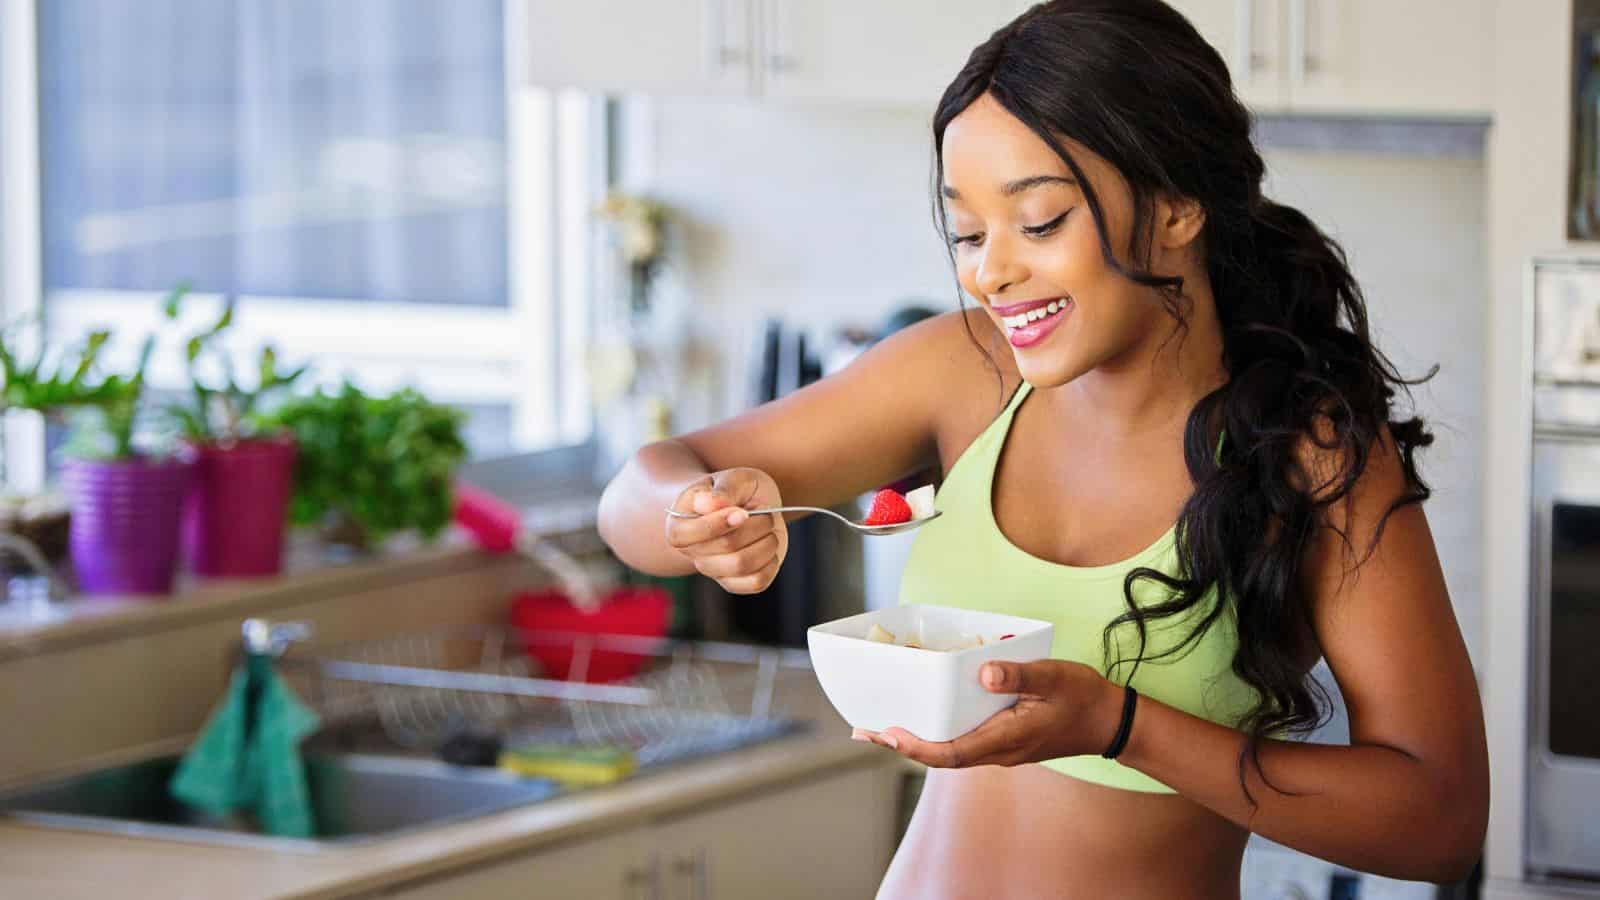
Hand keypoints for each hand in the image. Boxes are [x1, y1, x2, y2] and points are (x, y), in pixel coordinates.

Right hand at [665, 467, 788, 594]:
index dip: (723, 522)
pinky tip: (768, 546)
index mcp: (679, 527)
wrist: (747, 505)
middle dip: (755, 525)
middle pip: (728, 547)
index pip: (698, 532)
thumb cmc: (734, 491)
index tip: (743, 511)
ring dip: (766, 542)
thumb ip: (722, 490)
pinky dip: (770, 562)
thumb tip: (709, 505)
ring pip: (743, 565)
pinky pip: (756, 582)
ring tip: (768, 527)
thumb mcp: (732, 479)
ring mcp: (714, 571)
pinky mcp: (736, 583)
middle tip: (764, 511)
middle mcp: (693, 553)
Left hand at [853, 659, 1124, 767]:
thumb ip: (1019, 675)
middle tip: (865, 730)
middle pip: (940, 756)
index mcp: (1005, 740)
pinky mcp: (1004, 741)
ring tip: (883, 727)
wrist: (1109, 722)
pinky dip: (938, 734)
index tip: (889, 734)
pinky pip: (963, 743)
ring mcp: (1000, 749)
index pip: (950, 753)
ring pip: (950, 751)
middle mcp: (997, 751)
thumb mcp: (1054, 678)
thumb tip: (985, 673)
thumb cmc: (1082, 698)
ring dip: (916, 741)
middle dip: (902, 745)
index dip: (915, 747)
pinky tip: (926, 717)